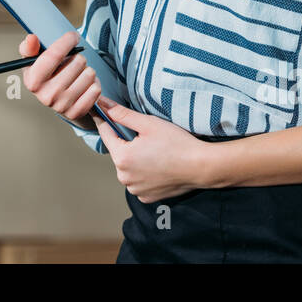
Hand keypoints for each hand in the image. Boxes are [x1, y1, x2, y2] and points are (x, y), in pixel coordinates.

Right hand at [18, 30, 100, 125]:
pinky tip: (85, 84)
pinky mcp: (77, 112)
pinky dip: (94, 83)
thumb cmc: (44, 75)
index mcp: (33, 81)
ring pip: (89, 74)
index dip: (67, 41)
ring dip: (87, 70)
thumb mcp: (33, 61)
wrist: (54, 100)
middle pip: (77, 62)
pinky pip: (96, 89)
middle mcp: (47, 95)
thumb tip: (31, 39)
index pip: (54, 54)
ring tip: (79, 73)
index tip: (73, 36)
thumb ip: (30, 47)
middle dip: (78, 57)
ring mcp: (63, 105)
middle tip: (73, 62)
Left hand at [94, 98, 209, 202]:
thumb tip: (102, 103)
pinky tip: (158, 166)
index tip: (102, 112)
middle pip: (118, 152)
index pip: (106, 134)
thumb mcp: (148, 123)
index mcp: (122, 157)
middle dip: (127, 142)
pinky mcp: (146, 197)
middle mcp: (124, 177)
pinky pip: (138, 181)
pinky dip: (144, 173)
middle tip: (146, 136)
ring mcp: (135, 189)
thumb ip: (122, 114)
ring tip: (154, 152)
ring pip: (128, 168)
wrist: (200, 167)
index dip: (105, 120)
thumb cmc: (176, 143)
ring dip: (135, 159)